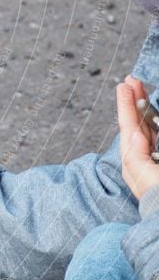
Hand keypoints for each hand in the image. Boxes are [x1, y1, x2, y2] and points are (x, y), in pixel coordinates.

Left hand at [116, 75, 158, 199]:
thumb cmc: (157, 200)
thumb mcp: (144, 178)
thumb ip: (137, 157)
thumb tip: (133, 133)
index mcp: (134, 159)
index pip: (128, 126)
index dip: (126, 105)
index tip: (124, 85)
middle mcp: (141, 156)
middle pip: (136, 122)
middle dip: (134, 100)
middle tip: (131, 79)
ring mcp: (152, 158)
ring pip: (147, 127)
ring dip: (143, 107)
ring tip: (138, 88)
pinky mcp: (156, 159)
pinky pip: (153, 136)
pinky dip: (151, 124)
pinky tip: (150, 115)